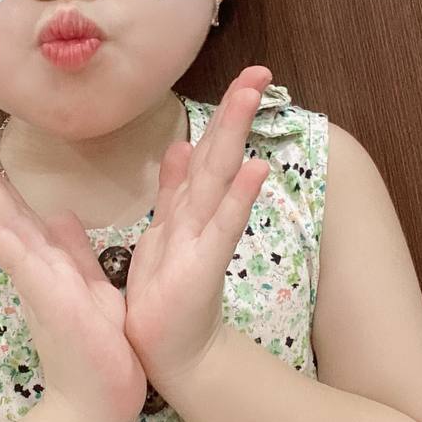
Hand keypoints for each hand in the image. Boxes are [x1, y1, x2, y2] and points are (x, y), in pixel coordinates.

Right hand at [0, 135, 146, 421]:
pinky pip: (20, 261)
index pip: (20, 213)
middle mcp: (36, 268)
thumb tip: (60, 214)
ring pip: (7, 228)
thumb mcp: (92, 288)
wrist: (103, 399)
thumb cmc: (101, 346)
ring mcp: (38, 283)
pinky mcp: (47, 300)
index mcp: (48, 263)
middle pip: (4, 212)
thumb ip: (76, 253)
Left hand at [123, 66, 273, 394]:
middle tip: (260, 71)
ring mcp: (205, 239)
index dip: (222, 113)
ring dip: (236, 137)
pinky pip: (223, 227)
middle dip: (236, 112)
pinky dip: (239, 197)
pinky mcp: (204, 267)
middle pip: (218, 156)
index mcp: (185, 206)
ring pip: (221, 179)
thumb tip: (180, 146)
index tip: (246, 76)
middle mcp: (200, 217)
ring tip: (253, 98)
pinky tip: (257, 169)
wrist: (168, 350)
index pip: (205, 150)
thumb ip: (173, 190)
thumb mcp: (161, 232)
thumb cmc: (163, 294)